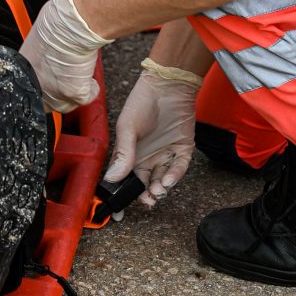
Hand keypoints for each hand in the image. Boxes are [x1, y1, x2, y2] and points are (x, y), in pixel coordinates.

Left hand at [19, 0, 110, 112]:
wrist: (70, 25)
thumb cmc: (56, 23)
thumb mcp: (39, 38)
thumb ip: (40, 52)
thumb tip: (48, 52)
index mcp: (24, 71)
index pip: (31, 89)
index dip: (44, 87)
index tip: (54, 81)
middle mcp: (36, 85)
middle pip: (48, 103)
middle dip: (60, 93)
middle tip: (70, 79)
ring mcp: (53, 92)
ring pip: (68, 104)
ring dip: (77, 90)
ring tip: (81, 72)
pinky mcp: (73, 93)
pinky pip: (87, 97)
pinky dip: (92, 88)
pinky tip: (90, 75)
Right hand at [104, 59, 202, 207]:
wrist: (168, 86)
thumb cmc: (142, 103)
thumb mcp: (127, 128)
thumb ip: (123, 154)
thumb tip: (113, 178)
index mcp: (130, 153)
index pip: (126, 179)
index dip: (124, 194)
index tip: (121, 209)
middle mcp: (148, 156)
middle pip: (145, 184)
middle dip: (146, 196)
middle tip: (147, 200)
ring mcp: (165, 154)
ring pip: (162, 180)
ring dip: (159, 189)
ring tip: (157, 190)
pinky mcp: (182, 150)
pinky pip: (179, 169)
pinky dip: (174, 177)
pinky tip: (167, 180)